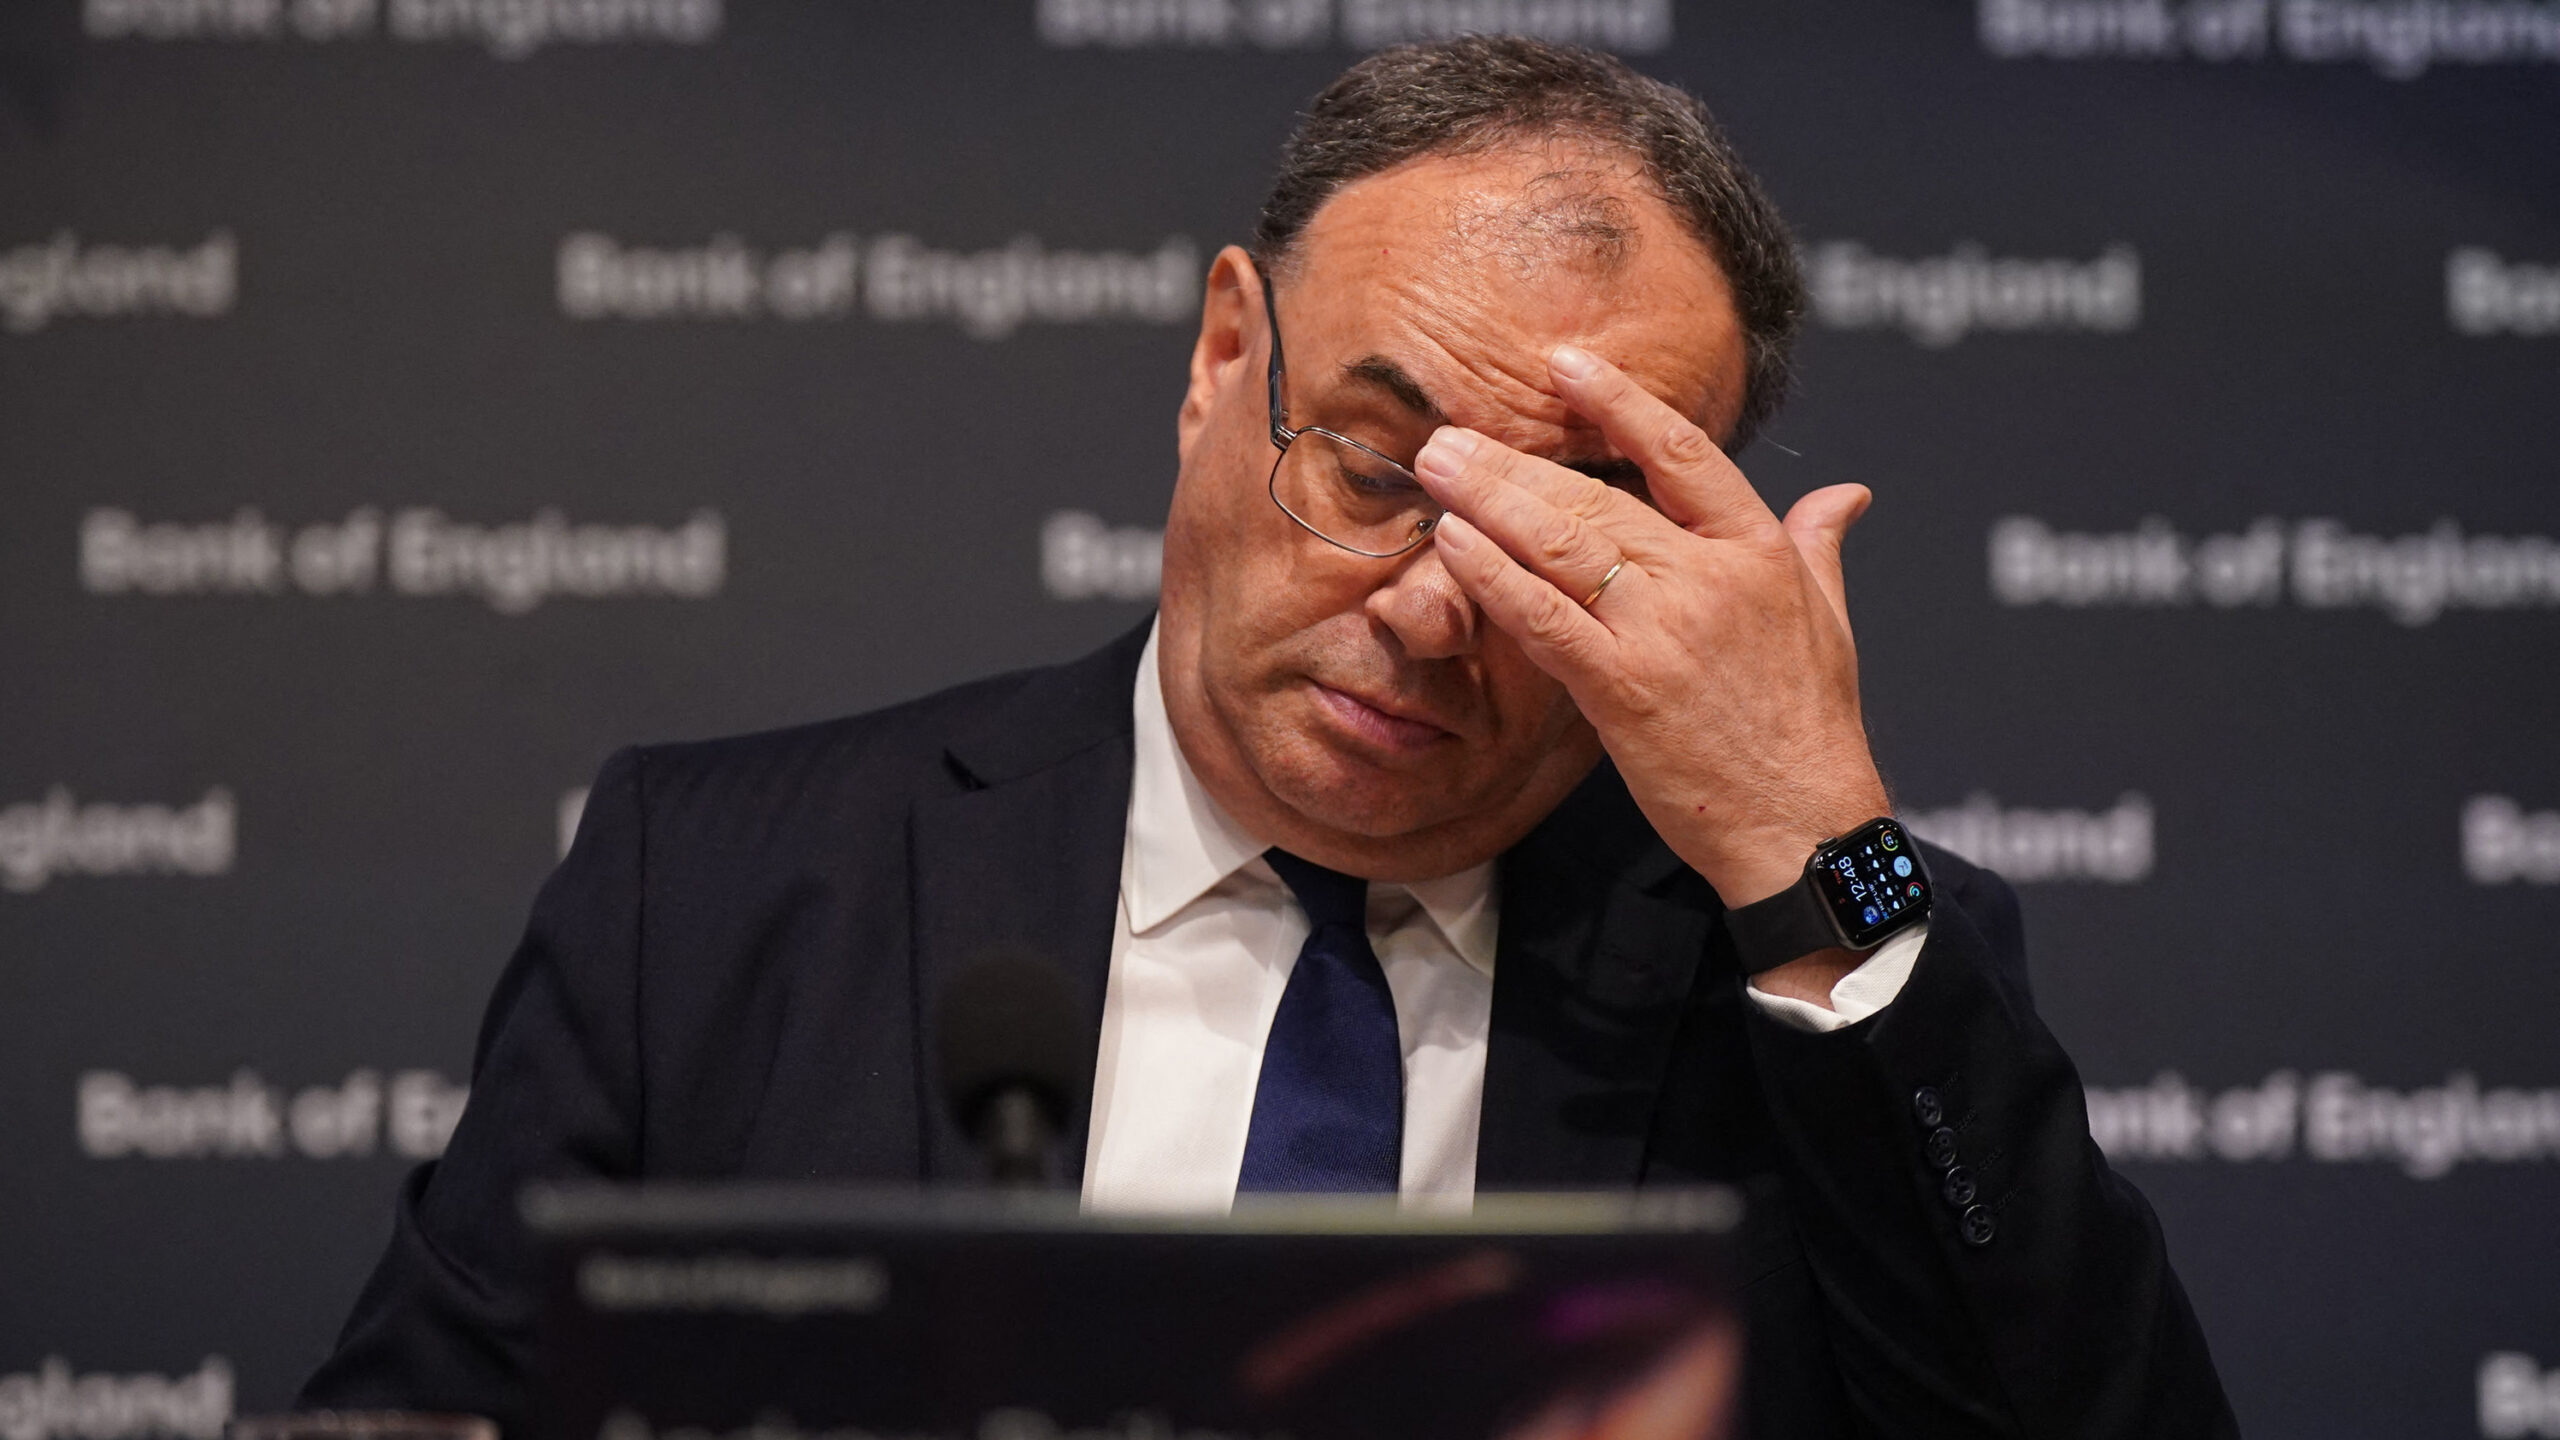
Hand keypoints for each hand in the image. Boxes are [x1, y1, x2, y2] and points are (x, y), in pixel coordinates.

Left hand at [1411, 345, 1887, 1004]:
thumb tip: (1846, 493)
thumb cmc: (1812, 730)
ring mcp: (1662, 633)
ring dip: (1488, 501)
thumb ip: (1818, 545)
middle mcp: (1707, 579)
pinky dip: (1494, 577)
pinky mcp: (1623, 690)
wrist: (1803, 829)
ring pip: (1561, 544)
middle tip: (1449, 432)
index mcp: (1756, 550)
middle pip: (1595, 495)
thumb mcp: (1830, 620)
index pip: (1680, 452)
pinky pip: (1545, 619)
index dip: (1618, 400)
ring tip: (1435, 469)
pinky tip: (1452, 544)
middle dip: (1513, 461)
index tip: (1563, 364)